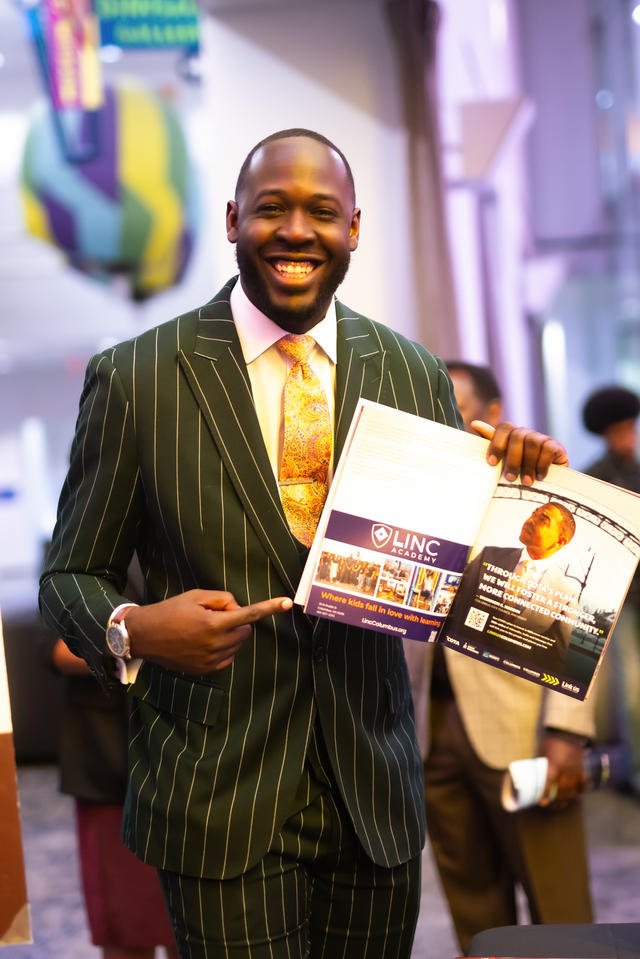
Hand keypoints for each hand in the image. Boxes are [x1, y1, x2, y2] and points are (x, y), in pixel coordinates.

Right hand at [124, 590, 292, 673]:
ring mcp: (212, 661)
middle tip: (213, 615)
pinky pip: (228, 657)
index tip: (288, 602)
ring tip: (203, 629)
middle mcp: (216, 645)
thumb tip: (238, 610)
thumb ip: (223, 599)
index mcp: (214, 624)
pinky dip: (223, 648)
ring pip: (237, 644)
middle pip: (245, 630)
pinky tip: (203, 642)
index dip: (270, 607)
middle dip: (237, 621)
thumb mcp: (196, 595)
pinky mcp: (207, 671)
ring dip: (229, 635)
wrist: (145, 636)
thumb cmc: (170, 611)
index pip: (249, 614)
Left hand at [471, 420, 568, 485]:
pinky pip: (548, 450)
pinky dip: (542, 464)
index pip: (504, 428)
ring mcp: (542, 438)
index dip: (497, 443)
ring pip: (533, 443)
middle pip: (517, 436)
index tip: (491, 462)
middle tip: (510, 478)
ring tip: (526, 482)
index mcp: (512, 434)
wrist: (548, 479)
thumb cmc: (520, 470)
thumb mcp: (505, 460)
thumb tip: (475, 423)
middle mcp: (527, 433)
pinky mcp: (556, 446)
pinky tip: (540, 476)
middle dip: (512, 459)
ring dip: (528, 465)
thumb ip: (492, 443)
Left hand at [538, 733, 586, 806]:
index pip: (548, 784)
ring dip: (566, 798)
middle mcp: (565, 770)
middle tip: (550, 804)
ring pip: (572, 790)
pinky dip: (579, 791)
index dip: (545, 795)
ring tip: (561, 803)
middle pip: (561, 790)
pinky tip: (576, 796)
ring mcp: (574, 771)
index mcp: (553, 766)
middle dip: (555, 799)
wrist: (566, 733)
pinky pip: (582, 784)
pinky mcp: (581, 769)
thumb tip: (531, 777)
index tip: (542, 802)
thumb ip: (539, 765)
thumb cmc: (550, 743)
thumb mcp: (542, 753)